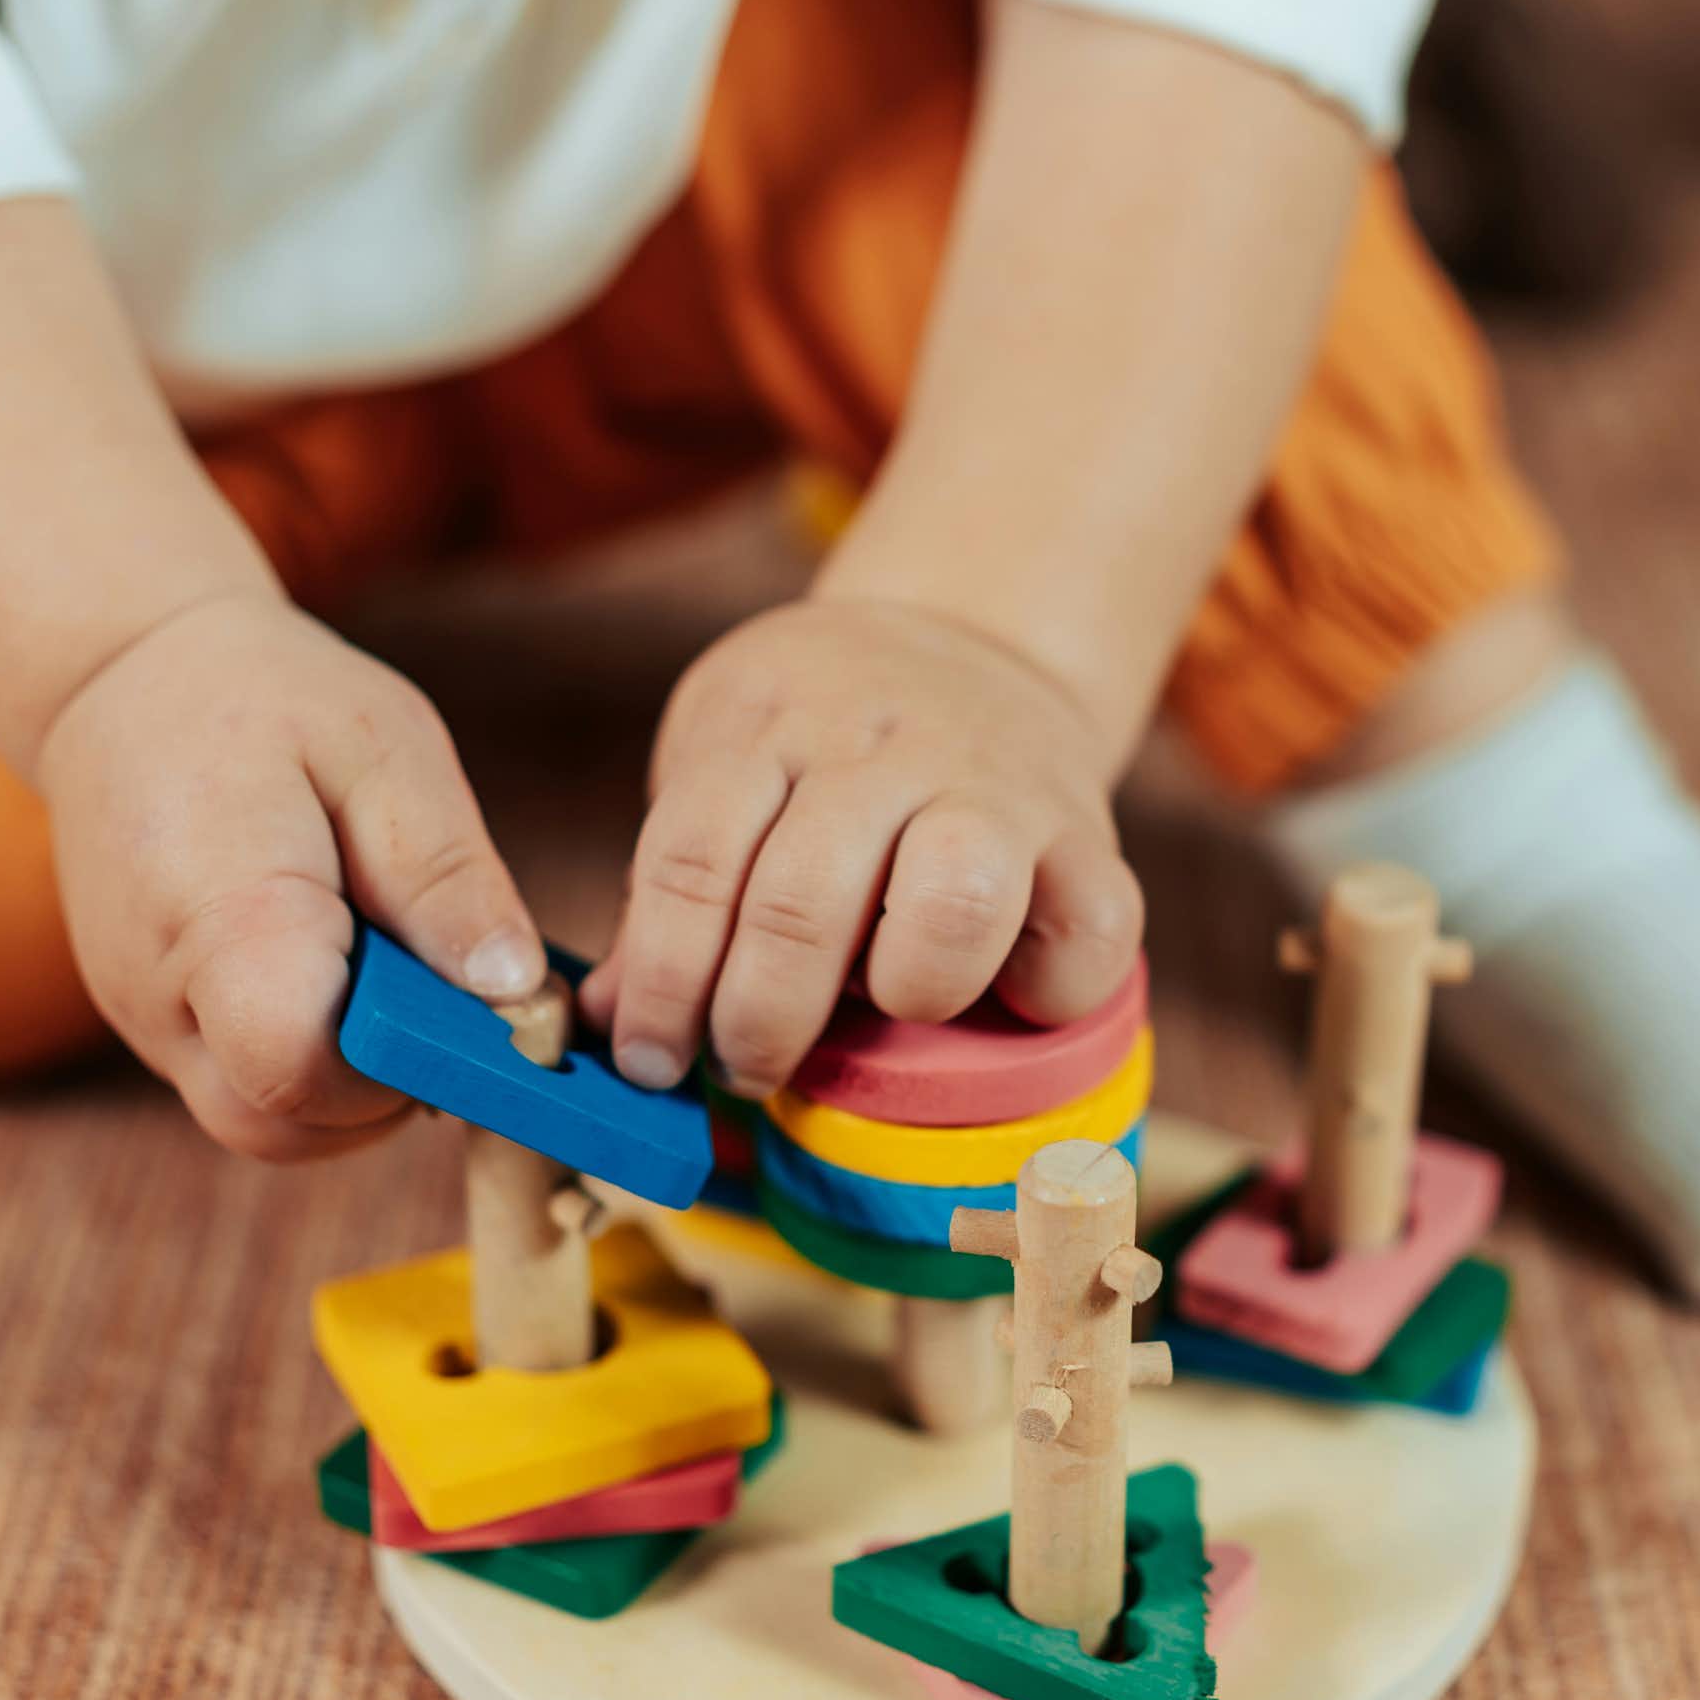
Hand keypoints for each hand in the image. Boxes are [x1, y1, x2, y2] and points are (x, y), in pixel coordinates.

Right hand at [36, 593, 545, 1159]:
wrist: (123, 681)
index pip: (300, 1070)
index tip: (461, 1000)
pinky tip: (353, 974)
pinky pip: (249, 1089)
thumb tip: (516, 995)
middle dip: (390, 1088)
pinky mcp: (159, 1032)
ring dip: (359, 1082)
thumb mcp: (385, 751)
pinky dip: (320, 1063)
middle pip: (285, 1124)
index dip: (402, 1065)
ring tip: (392, 966)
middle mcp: (163, 994)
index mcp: (223, 914)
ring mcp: (148, 1024)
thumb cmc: (265, 703)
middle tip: (438, 986)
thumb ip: (446, 877)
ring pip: (269, 1122)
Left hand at [583, 598, 1143, 1098]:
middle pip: (805, 899)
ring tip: (882, 1011)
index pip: (694, 860)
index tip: (649, 1061)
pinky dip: (1044, 992)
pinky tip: (996, 999)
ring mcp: (993, 782)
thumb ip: (673, 892)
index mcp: (768, 721)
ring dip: (907, 990)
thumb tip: (612, 1026)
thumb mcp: (724, 764)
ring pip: (958, 899)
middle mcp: (881, 742)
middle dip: (760, 1017)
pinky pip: (1087, 933)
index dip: (664, 982)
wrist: (969, 632)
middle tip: (746, 1066)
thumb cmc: (816, 740)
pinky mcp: (1086, 831)